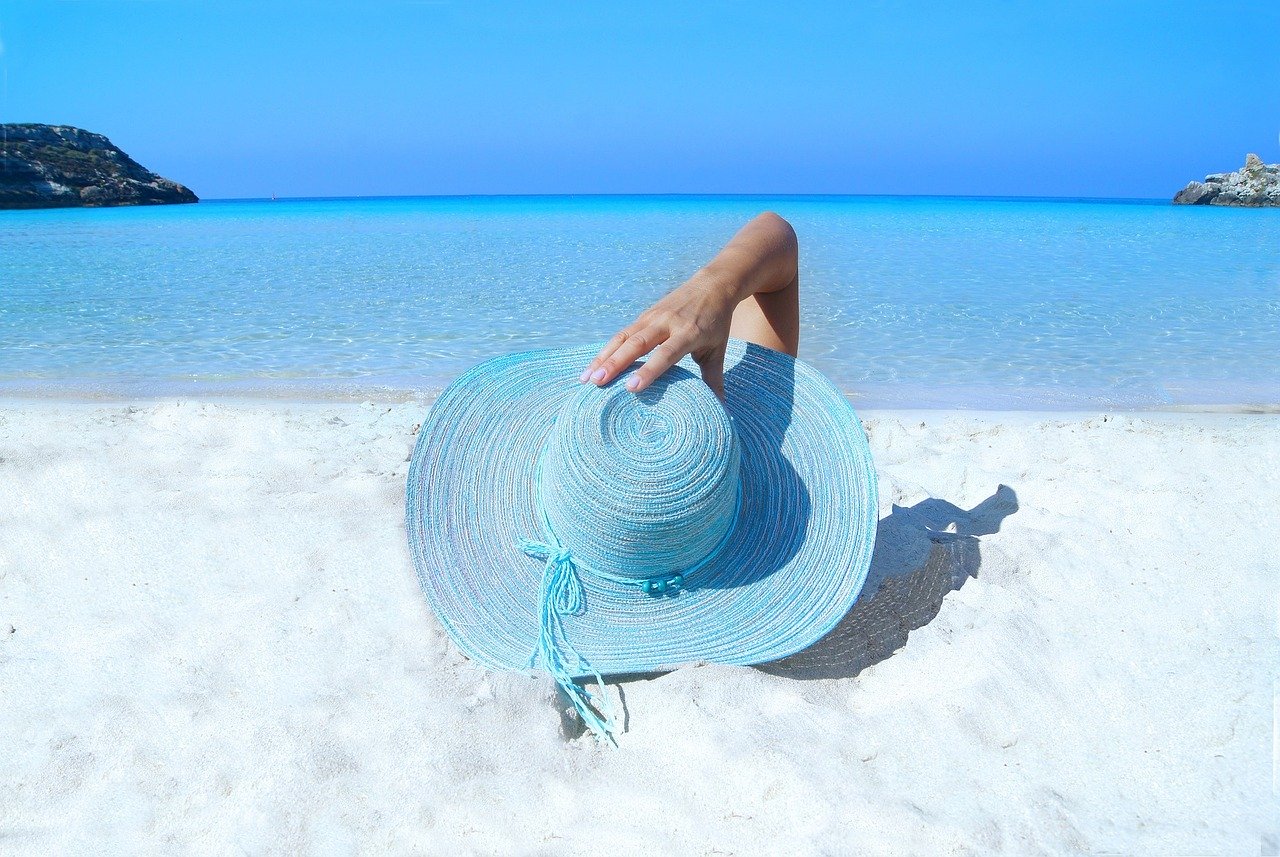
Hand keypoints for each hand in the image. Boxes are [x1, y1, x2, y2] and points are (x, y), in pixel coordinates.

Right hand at [579, 269, 738, 398]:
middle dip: (615, 364)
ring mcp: (652, 317)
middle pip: (636, 344)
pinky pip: (621, 334)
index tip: (632, 388)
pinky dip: (605, 350)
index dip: (648, 370)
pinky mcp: (643, 316)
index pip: (665, 354)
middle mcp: (666, 323)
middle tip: (597, 383)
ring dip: (603, 357)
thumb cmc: (716, 323)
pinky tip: (592, 367)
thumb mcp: (717, 350)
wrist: (711, 285)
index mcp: (688, 333)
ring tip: (587, 379)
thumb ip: (714, 379)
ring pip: (623, 338)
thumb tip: (719, 410)